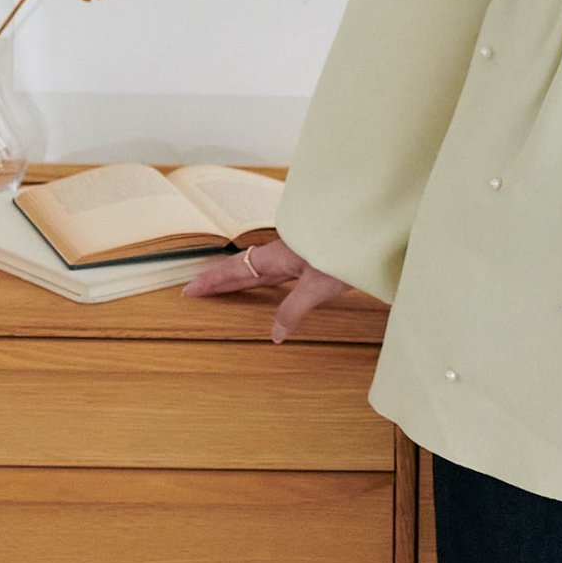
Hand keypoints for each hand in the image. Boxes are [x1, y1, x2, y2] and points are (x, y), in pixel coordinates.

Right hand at [179, 234, 350, 342]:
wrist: (371, 228)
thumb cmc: (346, 250)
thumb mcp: (318, 285)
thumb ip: (294, 309)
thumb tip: (274, 334)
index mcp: (277, 256)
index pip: (236, 269)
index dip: (213, 281)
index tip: (190, 289)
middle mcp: (282, 252)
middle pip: (243, 267)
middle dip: (220, 280)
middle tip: (197, 290)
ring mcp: (295, 252)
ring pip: (260, 267)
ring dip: (240, 278)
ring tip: (225, 288)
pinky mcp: (310, 254)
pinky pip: (277, 268)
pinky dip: (263, 277)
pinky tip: (267, 283)